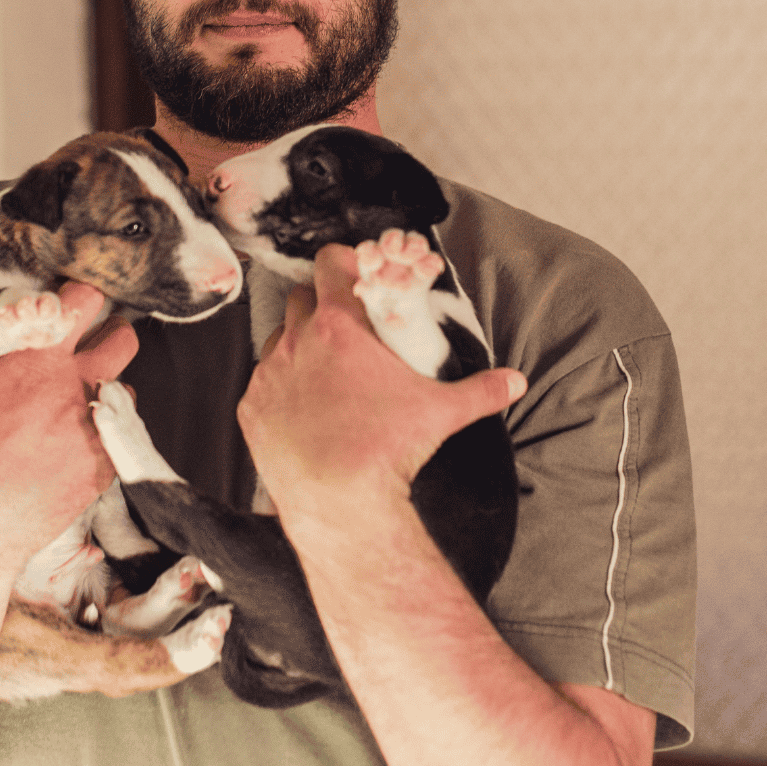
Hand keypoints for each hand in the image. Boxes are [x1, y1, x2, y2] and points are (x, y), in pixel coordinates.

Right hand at [0, 282, 137, 574]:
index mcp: (35, 361)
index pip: (84, 301)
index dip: (81, 299)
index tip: (71, 305)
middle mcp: (72, 388)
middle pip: (123, 341)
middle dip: (112, 337)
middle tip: (95, 345)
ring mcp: (91, 428)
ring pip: (124, 388)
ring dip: (107, 389)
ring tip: (81, 400)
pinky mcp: (102, 467)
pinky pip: (120, 434)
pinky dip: (106, 431)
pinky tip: (80, 438)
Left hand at [237, 244, 524, 532]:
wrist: (340, 502)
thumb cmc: (388, 449)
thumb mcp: (442, 412)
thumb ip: (481, 390)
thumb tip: (515, 382)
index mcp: (338, 327)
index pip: (330, 264)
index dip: (343, 263)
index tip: (355, 276)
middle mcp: (295, 341)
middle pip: (301, 298)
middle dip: (321, 305)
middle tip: (346, 331)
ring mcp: (268, 374)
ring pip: (277, 339)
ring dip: (298, 346)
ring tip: (326, 374)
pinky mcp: (251, 408)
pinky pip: (261, 384)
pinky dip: (280, 389)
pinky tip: (303, 411)